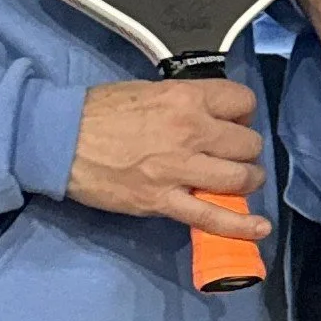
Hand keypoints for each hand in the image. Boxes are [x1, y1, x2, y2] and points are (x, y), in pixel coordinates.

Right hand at [68, 76, 267, 243]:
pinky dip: (241, 226)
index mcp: (186, 97)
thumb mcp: (147, 90)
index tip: (234, 121)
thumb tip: (204, 115)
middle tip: (232, 155)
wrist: (60, 138)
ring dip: (247, 181)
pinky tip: (260, 229)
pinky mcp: (165, 201)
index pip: (242, 102)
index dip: (243, 113)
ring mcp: (180, 169)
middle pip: (248, 143)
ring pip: (240, 178)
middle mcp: (191, 131)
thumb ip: (181, 102)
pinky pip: (213, 217)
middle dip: (246, 150)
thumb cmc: (98, 110)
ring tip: (241, 183)